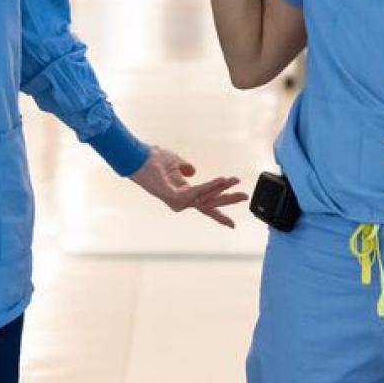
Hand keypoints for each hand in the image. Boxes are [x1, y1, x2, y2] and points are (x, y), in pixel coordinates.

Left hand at [130, 146, 248, 227]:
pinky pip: (197, 191)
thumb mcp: (175, 161)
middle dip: (228, 200)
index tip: (233, 225)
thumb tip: (192, 170)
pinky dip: (210, 186)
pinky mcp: (174, 196)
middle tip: (245, 196)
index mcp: (183, 193)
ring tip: (235, 180)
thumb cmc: (152, 159)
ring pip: (206, 196)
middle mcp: (181, 200)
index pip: (205, 204)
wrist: (138, 157)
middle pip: (210, 203)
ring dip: (221, 187)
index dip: (219, 214)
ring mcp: (177, 200)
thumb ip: (185, 167)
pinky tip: (221, 179)